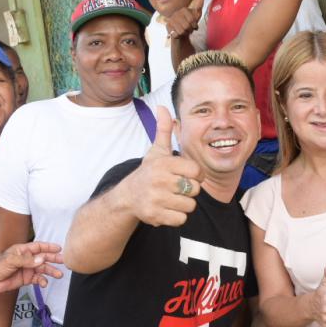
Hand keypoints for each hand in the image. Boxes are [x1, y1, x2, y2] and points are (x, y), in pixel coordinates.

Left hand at [0, 241, 64, 293]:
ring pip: (43, 269)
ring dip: (51, 271)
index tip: (59, 248)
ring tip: (59, 274)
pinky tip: (44, 283)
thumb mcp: (11, 260)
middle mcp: (27, 259)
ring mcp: (28, 269)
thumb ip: (26, 260)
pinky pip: (38, 279)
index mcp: (23, 250)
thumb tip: (41, 259)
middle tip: (63, 261)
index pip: (39, 247)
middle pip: (44, 257)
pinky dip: (42, 281)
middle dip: (54, 259)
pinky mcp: (27, 278)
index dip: (49, 247)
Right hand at [122, 106, 202, 226]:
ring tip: (170, 198)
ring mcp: (156, 199)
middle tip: (175, 187)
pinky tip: (166, 208)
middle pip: (195, 190)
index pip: (197, 172)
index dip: (195, 175)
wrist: (128, 196)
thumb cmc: (148, 172)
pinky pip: (181, 219)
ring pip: (190, 206)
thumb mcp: (157, 151)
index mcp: (164, 164)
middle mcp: (160, 180)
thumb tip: (162, 107)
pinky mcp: (155, 215)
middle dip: (189, 190)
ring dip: (183, 204)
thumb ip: (164, 130)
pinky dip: (176, 216)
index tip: (185, 175)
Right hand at [164, 0, 205, 42]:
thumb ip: (199, 6)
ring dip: (184, 33)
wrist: (182, 33)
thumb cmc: (189, 24)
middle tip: (188, 29)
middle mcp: (176, 13)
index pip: (192, 20)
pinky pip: (176, 34)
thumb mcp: (196, 15)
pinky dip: (179, 35)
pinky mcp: (168, 26)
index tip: (194, 26)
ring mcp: (171, 19)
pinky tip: (178, 33)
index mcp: (184, 10)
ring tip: (184, 31)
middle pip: (187, 25)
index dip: (194, 25)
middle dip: (189, 30)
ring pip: (182, 30)